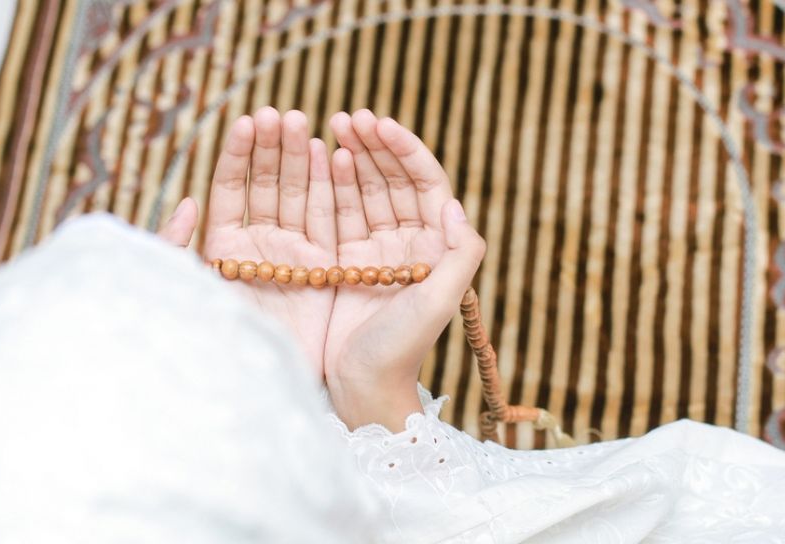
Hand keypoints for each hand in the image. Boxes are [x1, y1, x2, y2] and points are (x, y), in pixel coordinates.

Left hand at [160, 107, 337, 369]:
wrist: (263, 386)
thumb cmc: (217, 342)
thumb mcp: (185, 292)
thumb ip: (177, 247)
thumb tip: (186, 201)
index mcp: (224, 248)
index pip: (232, 188)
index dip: (240, 154)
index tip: (249, 122)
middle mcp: (260, 246)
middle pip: (267, 184)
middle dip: (273, 147)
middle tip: (281, 114)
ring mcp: (295, 255)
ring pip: (298, 195)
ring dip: (300, 158)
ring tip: (303, 124)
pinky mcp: (325, 268)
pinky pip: (328, 220)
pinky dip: (329, 189)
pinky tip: (330, 157)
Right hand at [325, 110, 485, 430]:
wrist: (363, 387)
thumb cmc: (404, 349)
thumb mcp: (440, 301)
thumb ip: (461, 252)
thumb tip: (457, 203)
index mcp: (437, 248)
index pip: (427, 185)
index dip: (407, 152)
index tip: (381, 125)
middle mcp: (410, 243)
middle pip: (395, 181)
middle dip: (376, 146)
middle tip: (350, 116)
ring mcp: (376, 249)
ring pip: (367, 190)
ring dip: (354, 157)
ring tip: (333, 126)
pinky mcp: (346, 260)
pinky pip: (341, 212)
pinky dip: (334, 184)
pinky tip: (324, 158)